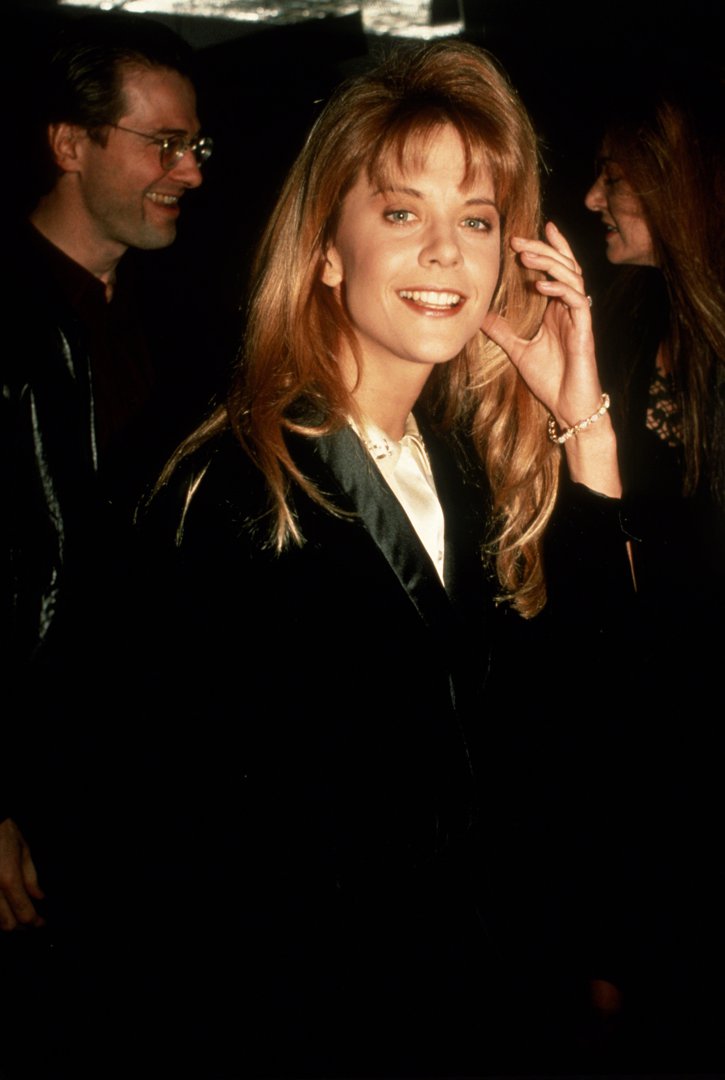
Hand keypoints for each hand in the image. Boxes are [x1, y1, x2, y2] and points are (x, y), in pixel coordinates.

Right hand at [0, 818, 44, 929]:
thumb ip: (31, 878)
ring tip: (15, 914)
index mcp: (8, 878)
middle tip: (29, 920)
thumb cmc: (3, 832)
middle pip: (6, 924)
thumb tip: (39, 897)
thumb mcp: (23, 850)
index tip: (40, 922)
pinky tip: (2, 907)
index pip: (24, 912)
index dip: (34, 922)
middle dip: (20, 926)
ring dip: (5, 922)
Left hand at [483, 221, 600, 426]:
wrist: (568, 406)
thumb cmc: (550, 379)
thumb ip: (503, 332)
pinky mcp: (585, 331)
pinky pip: (577, 302)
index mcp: (557, 310)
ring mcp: (579, 318)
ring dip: (549, 264)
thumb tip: (481, 317)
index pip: (555, 270)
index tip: (525, 234)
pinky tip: (541, 285)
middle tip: (518, 239)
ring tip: (526, 257)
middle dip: (542, 249)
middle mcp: (571, 309)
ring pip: (572, 278)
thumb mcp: (518, 351)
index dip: (546, 249)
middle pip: (563, 267)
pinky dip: (560, 290)